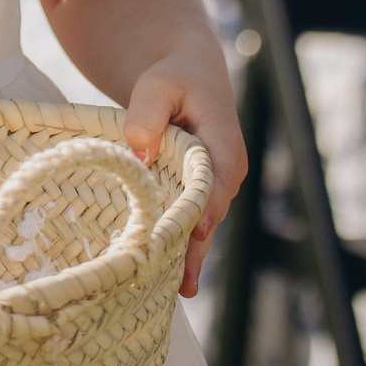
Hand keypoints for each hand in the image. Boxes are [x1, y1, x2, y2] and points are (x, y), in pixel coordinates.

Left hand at [118, 34, 247, 297]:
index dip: (207, 203)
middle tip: (182, 281)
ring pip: (205, 222)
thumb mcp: (157, 84)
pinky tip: (175, 280)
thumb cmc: (172, 78)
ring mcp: (216, 184)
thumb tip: (140, 151)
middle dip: (198, 244)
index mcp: (222, 139)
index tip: (197, 230)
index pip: (217, 175)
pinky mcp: (201, 192)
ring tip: (180, 290)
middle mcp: (226, 167)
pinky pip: (195, 221)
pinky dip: (185, 247)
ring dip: (193, 254)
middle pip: (212, 210)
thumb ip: (147, 114)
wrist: (188, 74)